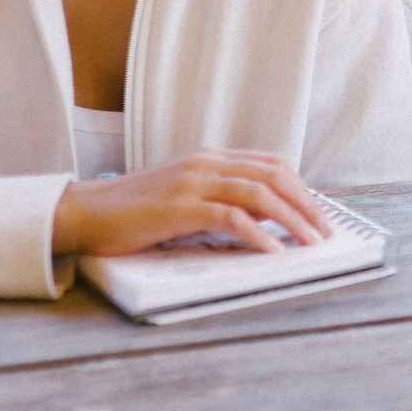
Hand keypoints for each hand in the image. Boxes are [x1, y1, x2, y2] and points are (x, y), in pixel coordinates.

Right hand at [53, 150, 328, 256]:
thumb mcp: (185, 196)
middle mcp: (206, 164)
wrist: (85, 212)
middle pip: (274, 176)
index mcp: (210, 158)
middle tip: (326, 232)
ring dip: (293, 219)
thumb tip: (266, 216)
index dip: (301, 187)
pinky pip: (230, 217)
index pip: (271, 163)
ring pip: (259, 194)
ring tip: (311, 243)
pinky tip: (273, 251)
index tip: (319, 212)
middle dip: (307, 204)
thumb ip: (222, 197)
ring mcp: (193, 183)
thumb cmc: (135, 211)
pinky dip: (257, 234)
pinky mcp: (179, 207)